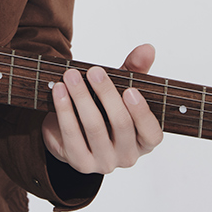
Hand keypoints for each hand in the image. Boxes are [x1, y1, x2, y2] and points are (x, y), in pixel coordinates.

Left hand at [41, 38, 162, 170]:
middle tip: (94, 72)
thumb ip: (136, 69)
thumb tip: (148, 49)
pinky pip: (72, 136)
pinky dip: (64, 110)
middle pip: (121, 125)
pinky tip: (59, 91)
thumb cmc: (106, 106)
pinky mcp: (80, 163)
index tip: (130, 90)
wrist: (76, 128)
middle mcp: (128, 156)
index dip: (142, 113)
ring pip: (94, 127)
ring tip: (71, 75)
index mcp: (144, 141)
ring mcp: (104, 162)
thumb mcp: (123, 86)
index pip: (152, 133)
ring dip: (81, 98)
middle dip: (106, 94)